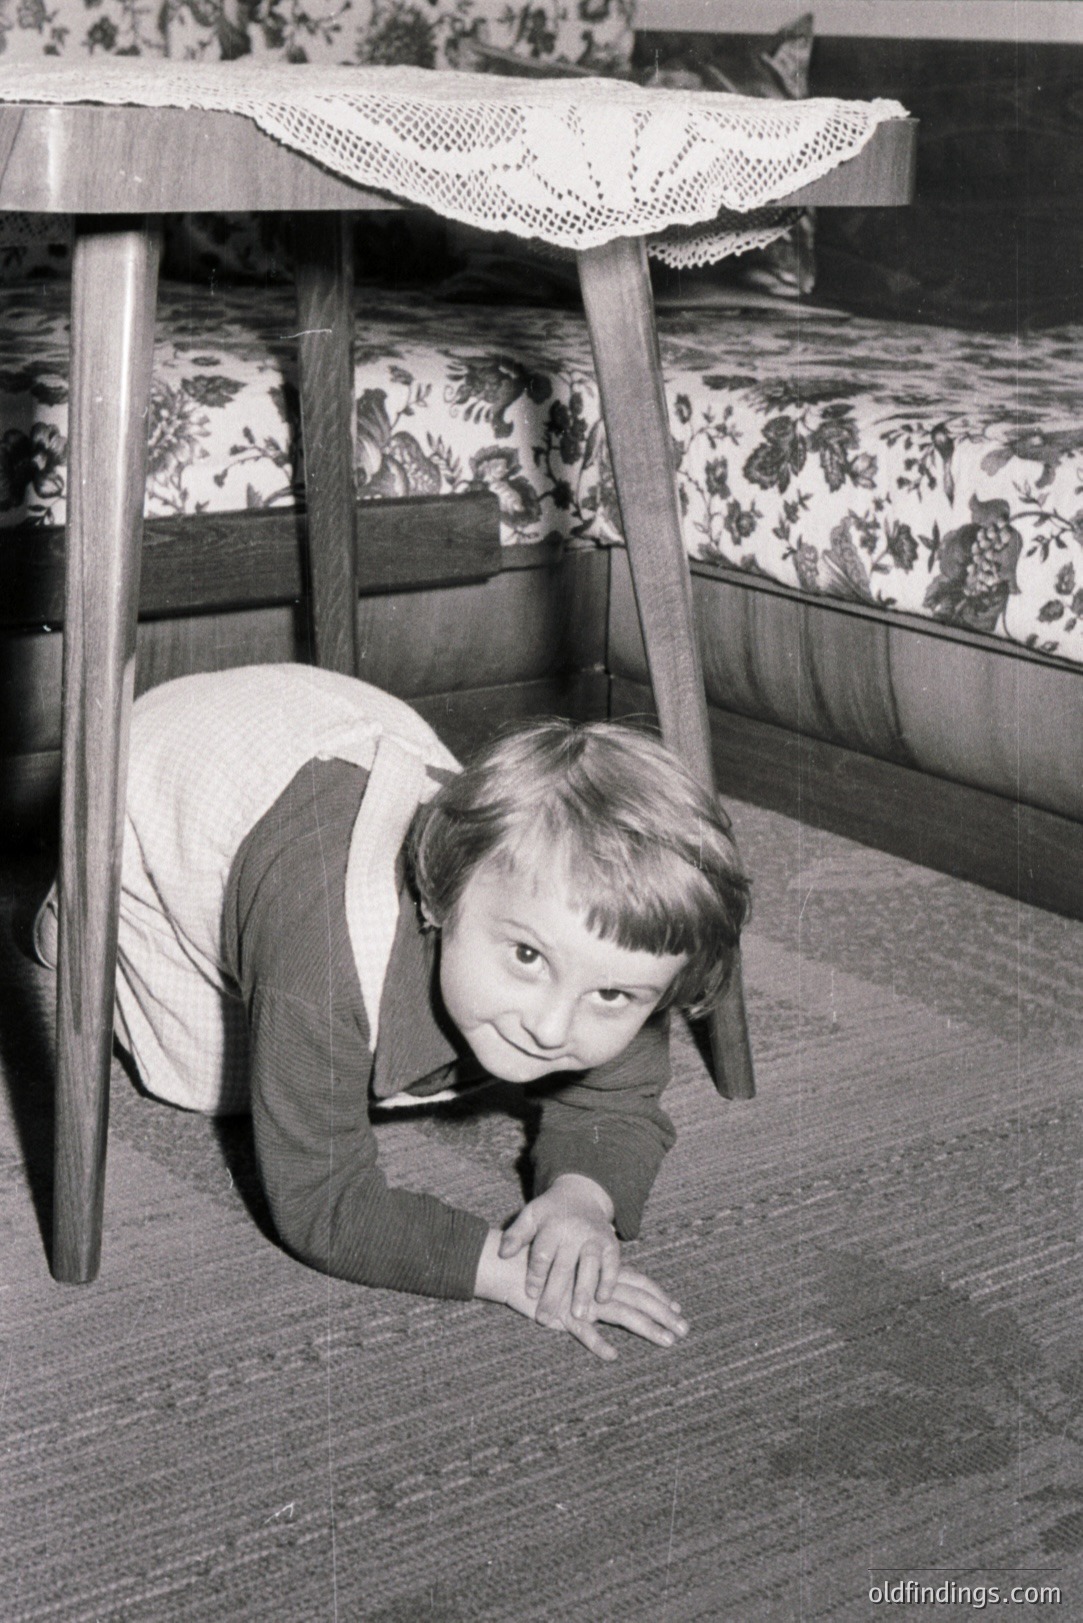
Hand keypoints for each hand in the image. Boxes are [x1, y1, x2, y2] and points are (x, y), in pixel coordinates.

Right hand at [475, 1230, 688, 1361]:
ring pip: (621, 1314)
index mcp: (600, 1275)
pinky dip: (596, 1343)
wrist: (510, 1266)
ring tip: (668, 1342)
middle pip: (638, 1299)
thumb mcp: (572, 1273)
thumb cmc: (542, 1269)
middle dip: (663, 1314)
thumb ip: (591, 1280)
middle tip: (685, 1330)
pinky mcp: (561, 1315)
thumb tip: (611, 1287)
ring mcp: (581, 1302)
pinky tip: (612, 1355)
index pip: (638, 1283)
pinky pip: (582, 1331)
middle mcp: (596, 1287)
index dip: (658, 1295)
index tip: (676, 1309)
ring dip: (646, 1328)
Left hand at [498, 1175, 618, 1326]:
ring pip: (590, 1266)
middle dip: (554, 1294)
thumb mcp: (530, 1216)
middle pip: (564, 1266)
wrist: (580, 1195)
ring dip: (584, 1291)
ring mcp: (594, 1238)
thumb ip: (515, 1235)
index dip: (535, 1276)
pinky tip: (601, 1299)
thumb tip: (503, 1254)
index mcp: (552, 1225)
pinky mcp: (611, 1244)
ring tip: (579, 1316)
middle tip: (545, 1318)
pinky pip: (612, 1264)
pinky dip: (608, 1282)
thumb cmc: (550, 1213)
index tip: (530, 1295)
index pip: (542, 1255)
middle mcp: (575, 1231)